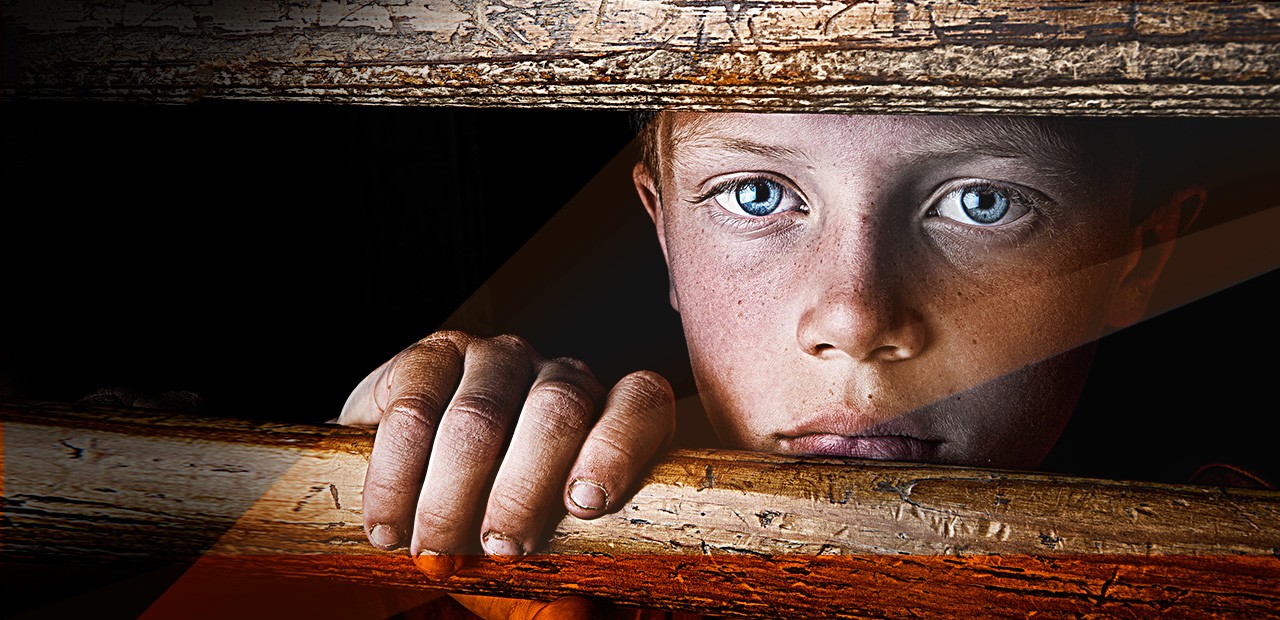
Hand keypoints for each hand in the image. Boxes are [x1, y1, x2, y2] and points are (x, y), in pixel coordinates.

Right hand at [337, 330, 674, 577]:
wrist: (417, 510)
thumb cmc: (497, 540)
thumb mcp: (540, 576)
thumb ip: (565, 597)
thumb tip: (577, 618)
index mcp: (609, 417)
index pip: (640, 403)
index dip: (619, 446)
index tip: (586, 506)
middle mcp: (559, 377)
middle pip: (558, 408)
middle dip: (523, 490)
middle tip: (498, 550)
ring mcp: (495, 359)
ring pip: (479, 413)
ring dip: (451, 493)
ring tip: (434, 548)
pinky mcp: (430, 358)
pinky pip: (412, 407)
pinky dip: (396, 476)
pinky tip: (389, 523)